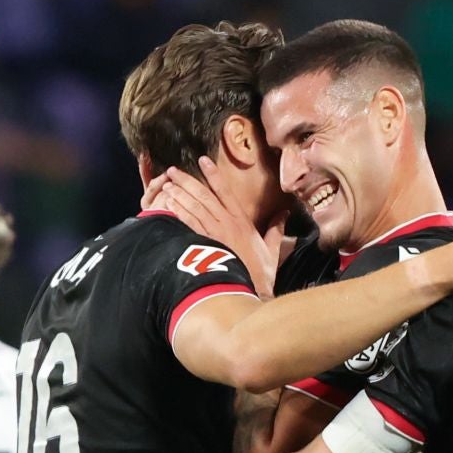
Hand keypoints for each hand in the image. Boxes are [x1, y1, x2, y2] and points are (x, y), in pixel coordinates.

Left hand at [153, 158, 282, 297]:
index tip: (202, 161)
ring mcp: (213, 234)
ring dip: (179, 194)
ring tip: (167, 184)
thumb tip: (284, 213)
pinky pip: (188, 223)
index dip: (214, 175)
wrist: (247, 292)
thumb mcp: (272, 250)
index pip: (226, 192)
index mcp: (242, 221)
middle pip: (204, 196)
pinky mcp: (203, 245)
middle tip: (172, 170)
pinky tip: (168, 203)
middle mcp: (226, 223)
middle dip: (187, 181)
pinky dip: (178, 211)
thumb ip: (276, 229)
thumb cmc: (259, 275)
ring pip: (194, 207)